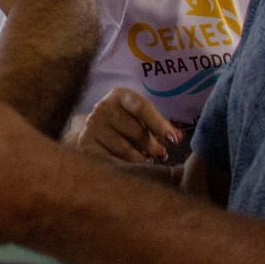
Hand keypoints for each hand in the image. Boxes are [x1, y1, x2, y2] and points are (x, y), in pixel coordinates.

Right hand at [63, 87, 181, 165]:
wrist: (93, 128)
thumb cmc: (125, 121)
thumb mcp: (141, 116)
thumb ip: (161, 125)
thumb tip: (179, 137)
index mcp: (120, 95)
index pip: (142, 108)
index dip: (160, 125)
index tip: (173, 141)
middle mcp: (103, 107)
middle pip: (136, 131)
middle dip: (153, 146)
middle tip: (162, 155)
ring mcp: (92, 125)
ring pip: (125, 149)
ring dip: (141, 159)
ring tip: (147, 161)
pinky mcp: (85, 143)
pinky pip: (112, 160)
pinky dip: (125, 166)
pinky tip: (131, 168)